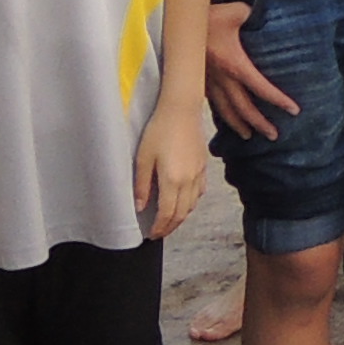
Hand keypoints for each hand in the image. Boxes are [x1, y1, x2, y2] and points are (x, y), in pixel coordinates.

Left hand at [136, 96, 209, 237]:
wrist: (181, 109)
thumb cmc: (159, 130)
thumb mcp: (143, 157)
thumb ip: (141, 185)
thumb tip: (140, 206)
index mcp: (172, 180)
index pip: (167, 213)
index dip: (160, 228)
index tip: (152, 234)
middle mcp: (188, 180)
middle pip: (181, 213)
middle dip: (170, 227)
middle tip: (160, 232)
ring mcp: (198, 174)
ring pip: (192, 205)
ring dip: (181, 217)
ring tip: (170, 220)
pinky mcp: (203, 166)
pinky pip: (199, 192)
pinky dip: (191, 203)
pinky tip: (184, 201)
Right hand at [203, 0, 301, 138]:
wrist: (176, 23)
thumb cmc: (206, 16)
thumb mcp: (236, 12)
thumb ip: (253, 17)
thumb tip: (262, 17)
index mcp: (234, 64)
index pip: (260, 88)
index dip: (278, 100)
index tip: (293, 110)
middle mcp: (221, 78)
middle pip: (243, 108)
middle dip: (259, 123)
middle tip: (273, 135)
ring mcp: (207, 81)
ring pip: (224, 110)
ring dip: (238, 124)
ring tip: (248, 135)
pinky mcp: (198, 80)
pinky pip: (212, 102)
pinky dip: (221, 113)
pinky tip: (226, 117)